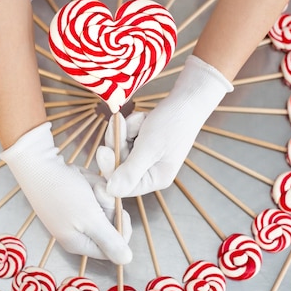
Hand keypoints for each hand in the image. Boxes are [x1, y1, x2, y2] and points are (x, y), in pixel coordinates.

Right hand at [0, 122, 131, 264]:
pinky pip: (95, 191)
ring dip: (100, 190)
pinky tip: (83, 178)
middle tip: (97, 192)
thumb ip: (109, 240)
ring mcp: (76, 212)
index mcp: (79, 243)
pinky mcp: (76, 196)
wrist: (38, 162)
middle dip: (108, 203)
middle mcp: (78, 230)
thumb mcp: (89, 218)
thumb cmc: (61, 191)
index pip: (114, 247)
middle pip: (111, 223)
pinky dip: (93, 182)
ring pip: (105, 204)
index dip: (121, 227)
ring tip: (86, 183)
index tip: (120, 210)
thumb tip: (127, 260)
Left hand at [104, 55, 232, 196]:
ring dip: (126, 131)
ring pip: (120, 147)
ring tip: (141, 120)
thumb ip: (130, 171)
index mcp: (156, 179)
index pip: (124, 185)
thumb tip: (111, 191)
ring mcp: (145, 156)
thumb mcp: (149, 148)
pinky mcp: (142, 143)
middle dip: (119, 142)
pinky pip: (126, 137)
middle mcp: (150, 171)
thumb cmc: (173, 123)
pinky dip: (131, 125)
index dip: (109, 169)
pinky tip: (143, 118)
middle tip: (120, 126)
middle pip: (118, 163)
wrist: (187, 99)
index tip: (102, 150)